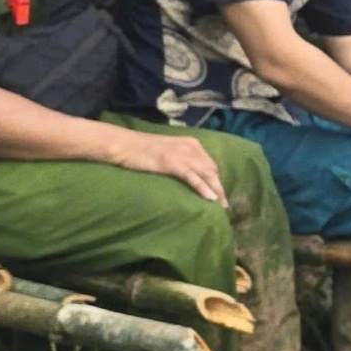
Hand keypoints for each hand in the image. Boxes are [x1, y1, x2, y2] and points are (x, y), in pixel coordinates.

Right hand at [110, 129, 227, 205]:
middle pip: (212, 170)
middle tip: (225, 205)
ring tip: (222, 206)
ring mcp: (182, 154)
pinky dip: (203, 188)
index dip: (216, 180)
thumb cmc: (142, 150)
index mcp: (191, 144)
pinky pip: (192, 178)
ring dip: (216, 191)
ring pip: (206, 174)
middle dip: (220, 188)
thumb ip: (181, 159)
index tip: (221, 194)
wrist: (125, 144)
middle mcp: (191, 147)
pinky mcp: (172, 163)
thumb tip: (190, 174)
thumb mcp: (168, 151)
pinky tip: (210, 199)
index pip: (210, 164)